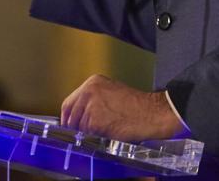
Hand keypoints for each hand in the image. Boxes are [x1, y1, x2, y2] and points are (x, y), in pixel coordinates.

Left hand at [60, 75, 188, 142]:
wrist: (150, 113)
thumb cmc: (136, 105)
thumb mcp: (111, 92)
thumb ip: (93, 99)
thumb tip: (81, 113)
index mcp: (93, 82)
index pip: (69, 102)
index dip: (68, 116)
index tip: (68, 124)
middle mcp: (89, 91)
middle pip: (70, 115)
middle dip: (75, 126)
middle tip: (81, 132)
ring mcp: (91, 106)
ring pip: (79, 126)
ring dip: (87, 132)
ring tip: (103, 129)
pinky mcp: (95, 121)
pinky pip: (88, 134)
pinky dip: (95, 136)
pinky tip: (107, 132)